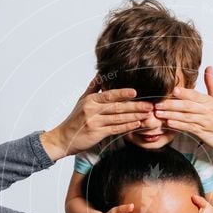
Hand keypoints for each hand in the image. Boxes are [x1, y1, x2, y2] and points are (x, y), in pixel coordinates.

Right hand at [40, 77, 154, 160]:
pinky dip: (127, 127)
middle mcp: (92, 110)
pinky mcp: (97, 134)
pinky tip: (136, 125)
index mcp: (90, 100)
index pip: (109, 95)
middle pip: (117, 107)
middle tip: (149, 105)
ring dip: (134, 116)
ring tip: (147, 115)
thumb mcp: (82, 101)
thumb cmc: (74, 119)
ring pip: (118, 118)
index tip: (135, 92)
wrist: (63, 138)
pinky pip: (115, 129)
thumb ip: (93, 88)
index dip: (122, 93)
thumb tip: (100, 74)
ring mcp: (94, 122)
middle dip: (135, 106)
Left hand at [152, 66, 212, 158]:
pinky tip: (169, 124)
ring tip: (159, 113)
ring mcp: (205, 122)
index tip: (173, 90)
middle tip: (158, 104)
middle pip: (188, 106)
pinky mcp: (203, 133)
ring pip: (186, 117)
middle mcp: (208, 111)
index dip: (184, 92)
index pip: (195, 95)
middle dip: (172, 104)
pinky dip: (179, 126)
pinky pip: (189, 128)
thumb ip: (211, 84)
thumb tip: (209, 67)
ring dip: (171, 115)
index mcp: (210, 102)